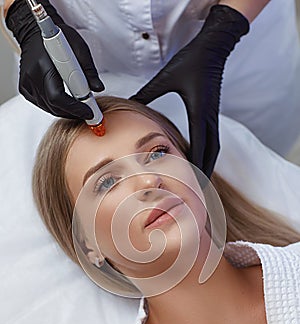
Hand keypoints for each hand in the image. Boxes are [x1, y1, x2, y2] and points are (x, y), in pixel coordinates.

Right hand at [5, 0, 103, 118]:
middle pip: (53, 105)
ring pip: (48, 107)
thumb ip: (89, 70)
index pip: (57, 96)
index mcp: (44, 64)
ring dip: (65, 111)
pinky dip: (54, 106)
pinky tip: (64, 102)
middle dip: (72, 112)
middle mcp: (33, 75)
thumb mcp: (79, 48)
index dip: (74, 108)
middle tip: (87, 113)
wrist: (35, 32)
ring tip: (78, 107)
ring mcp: (27, 82)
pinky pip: (41, 104)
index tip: (88, 112)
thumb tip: (98, 88)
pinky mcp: (25, 87)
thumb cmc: (58, 38)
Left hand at [131, 5, 248, 177]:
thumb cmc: (192, 60)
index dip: (194, 166)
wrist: (213, 47)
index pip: (199, 146)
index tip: (190, 182)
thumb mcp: (166, 77)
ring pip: (214, 148)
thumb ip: (148, 93)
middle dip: (204, 172)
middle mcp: (209, 117)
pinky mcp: (212, 113)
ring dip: (208, 164)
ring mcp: (213, 116)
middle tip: (198, 190)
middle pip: (210, 153)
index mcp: (199, 111)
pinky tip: (201, 158)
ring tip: (201, 179)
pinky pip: (213, 139)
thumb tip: (132, 104)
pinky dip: (208, 152)